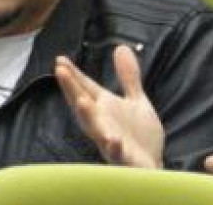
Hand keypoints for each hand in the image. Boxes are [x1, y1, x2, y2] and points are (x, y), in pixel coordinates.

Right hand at [55, 44, 163, 168]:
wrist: (152, 166)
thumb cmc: (139, 136)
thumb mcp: (135, 100)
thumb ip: (128, 77)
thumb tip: (121, 47)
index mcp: (105, 109)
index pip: (86, 89)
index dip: (74, 75)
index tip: (60, 60)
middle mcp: (103, 124)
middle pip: (84, 105)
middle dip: (72, 89)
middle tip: (60, 70)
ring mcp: (112, 142)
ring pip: (95, 129)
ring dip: (87, 115)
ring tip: (80, 100)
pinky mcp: (125, 158)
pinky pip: (117, 153)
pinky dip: (114, 147)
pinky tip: (112, 139)